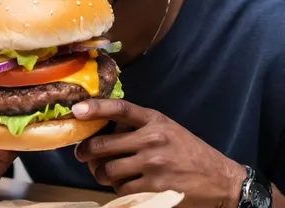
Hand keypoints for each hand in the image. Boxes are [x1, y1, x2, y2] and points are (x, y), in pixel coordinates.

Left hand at [72, 99, 245, 206]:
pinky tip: (123, 183)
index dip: (96, 108)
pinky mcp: (154, 189)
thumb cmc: (187, 150)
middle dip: (86, 151)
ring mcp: (152, 165)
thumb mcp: (165, 127)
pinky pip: (121, 188)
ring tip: (102, 171)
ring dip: (100, 173)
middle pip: (103, 144)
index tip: (77, 110)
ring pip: (108, 170)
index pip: (120, 109)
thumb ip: (137, 126)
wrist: (220, 179)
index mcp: (154, 120)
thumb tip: (104, 128)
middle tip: (82, 154)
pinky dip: (117, 187)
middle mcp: (151, 140)